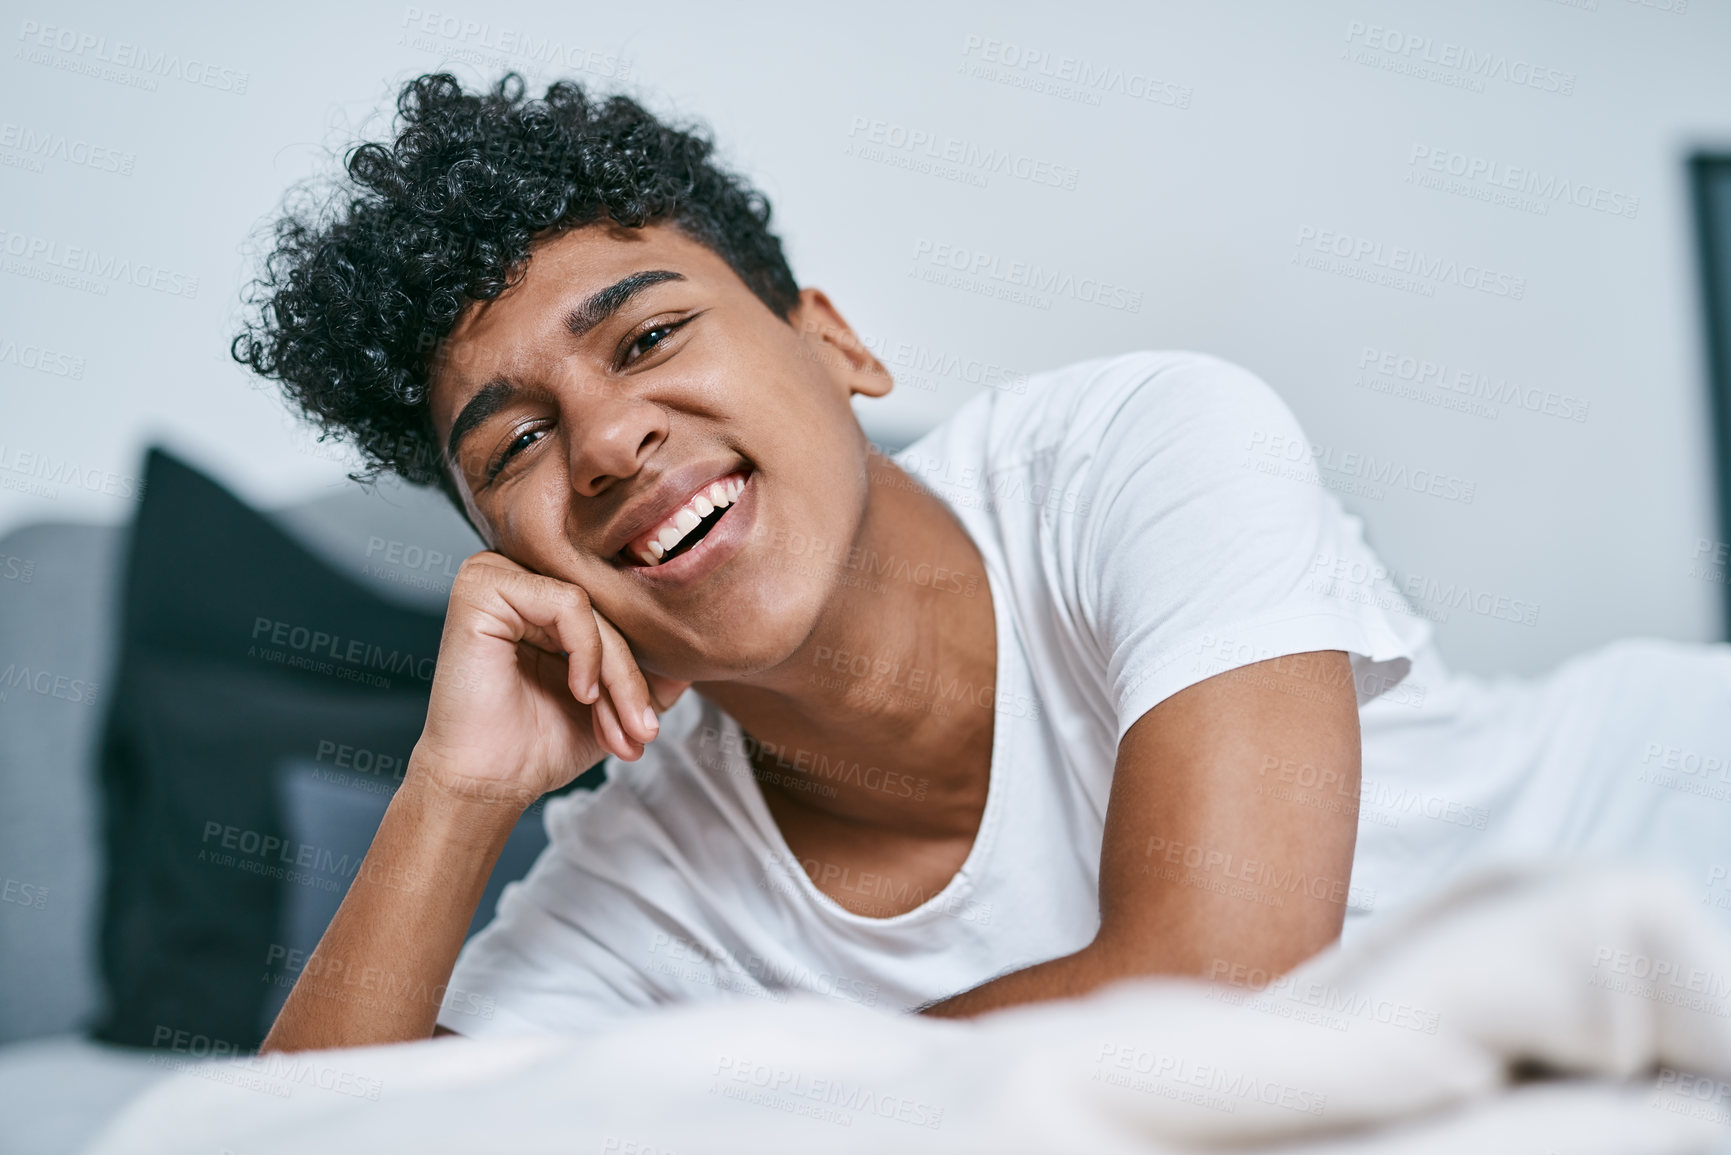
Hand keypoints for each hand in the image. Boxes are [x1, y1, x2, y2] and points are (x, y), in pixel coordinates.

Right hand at [412, 551, 689, 811]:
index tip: (646, 729)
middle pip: (607, 609)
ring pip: (595, 608)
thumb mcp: (614, 703)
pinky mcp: (483, 585)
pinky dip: (587, 651)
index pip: (616, 611)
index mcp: (544, 594)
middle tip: (641, 733)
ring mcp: (498, 574)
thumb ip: (652, 673)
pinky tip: (578, 692)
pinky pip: (569, 602)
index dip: (639, 669)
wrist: (488, 783)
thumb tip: (696, 645)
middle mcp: (520, 575)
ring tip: (615, 726)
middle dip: (632, 679)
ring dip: (616, 674)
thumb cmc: (538, 743)